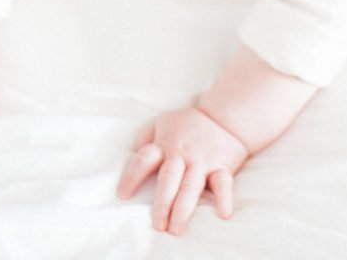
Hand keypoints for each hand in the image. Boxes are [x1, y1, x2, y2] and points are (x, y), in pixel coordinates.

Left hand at [116, 106, 248, 234]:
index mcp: (165, 143)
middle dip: (162, 203)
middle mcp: (182, 153)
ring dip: (183, 209)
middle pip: (169, 178)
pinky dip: (224, 198)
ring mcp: (202, 161)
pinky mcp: (222, 166)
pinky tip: (223, 214)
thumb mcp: (162, 122)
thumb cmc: (188, 124)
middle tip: (158, 226)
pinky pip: (223, 183)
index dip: (132, 177)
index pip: (144, 159)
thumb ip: (145, 138)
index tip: (123, 196)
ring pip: (191, 186)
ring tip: (176, 229)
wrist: (224, 116)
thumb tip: (133, 155)